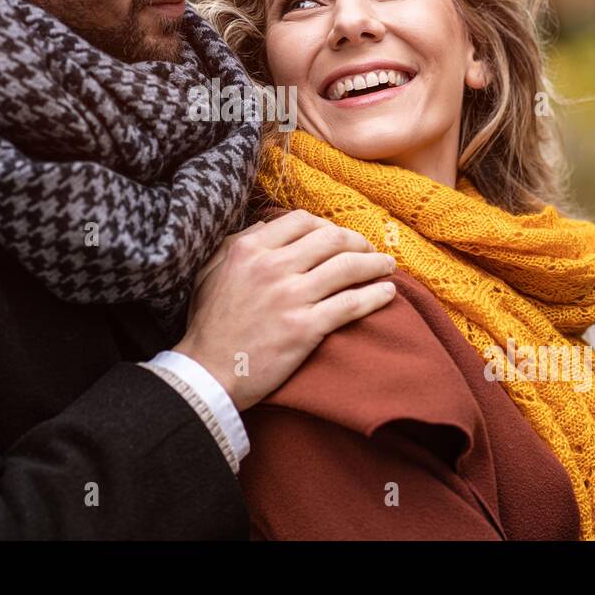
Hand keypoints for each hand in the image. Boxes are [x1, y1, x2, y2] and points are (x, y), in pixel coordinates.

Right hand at [175, 210, 396, 411]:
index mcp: (249, 249)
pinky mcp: (305, 328)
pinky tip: (387, 293)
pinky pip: (351, 304)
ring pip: (347, 267)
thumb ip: (238, 243)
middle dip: (356, 240)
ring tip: (387, 266)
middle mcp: (272, 267)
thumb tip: (266, 226)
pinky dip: (375, 296)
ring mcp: (291, 297)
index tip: (335, 236)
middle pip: (331, 239)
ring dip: (374, 264)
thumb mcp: (211, 270)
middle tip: (368, 249)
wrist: (207, 373)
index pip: (300, 220)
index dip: (325, 225)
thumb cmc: (208, 324)